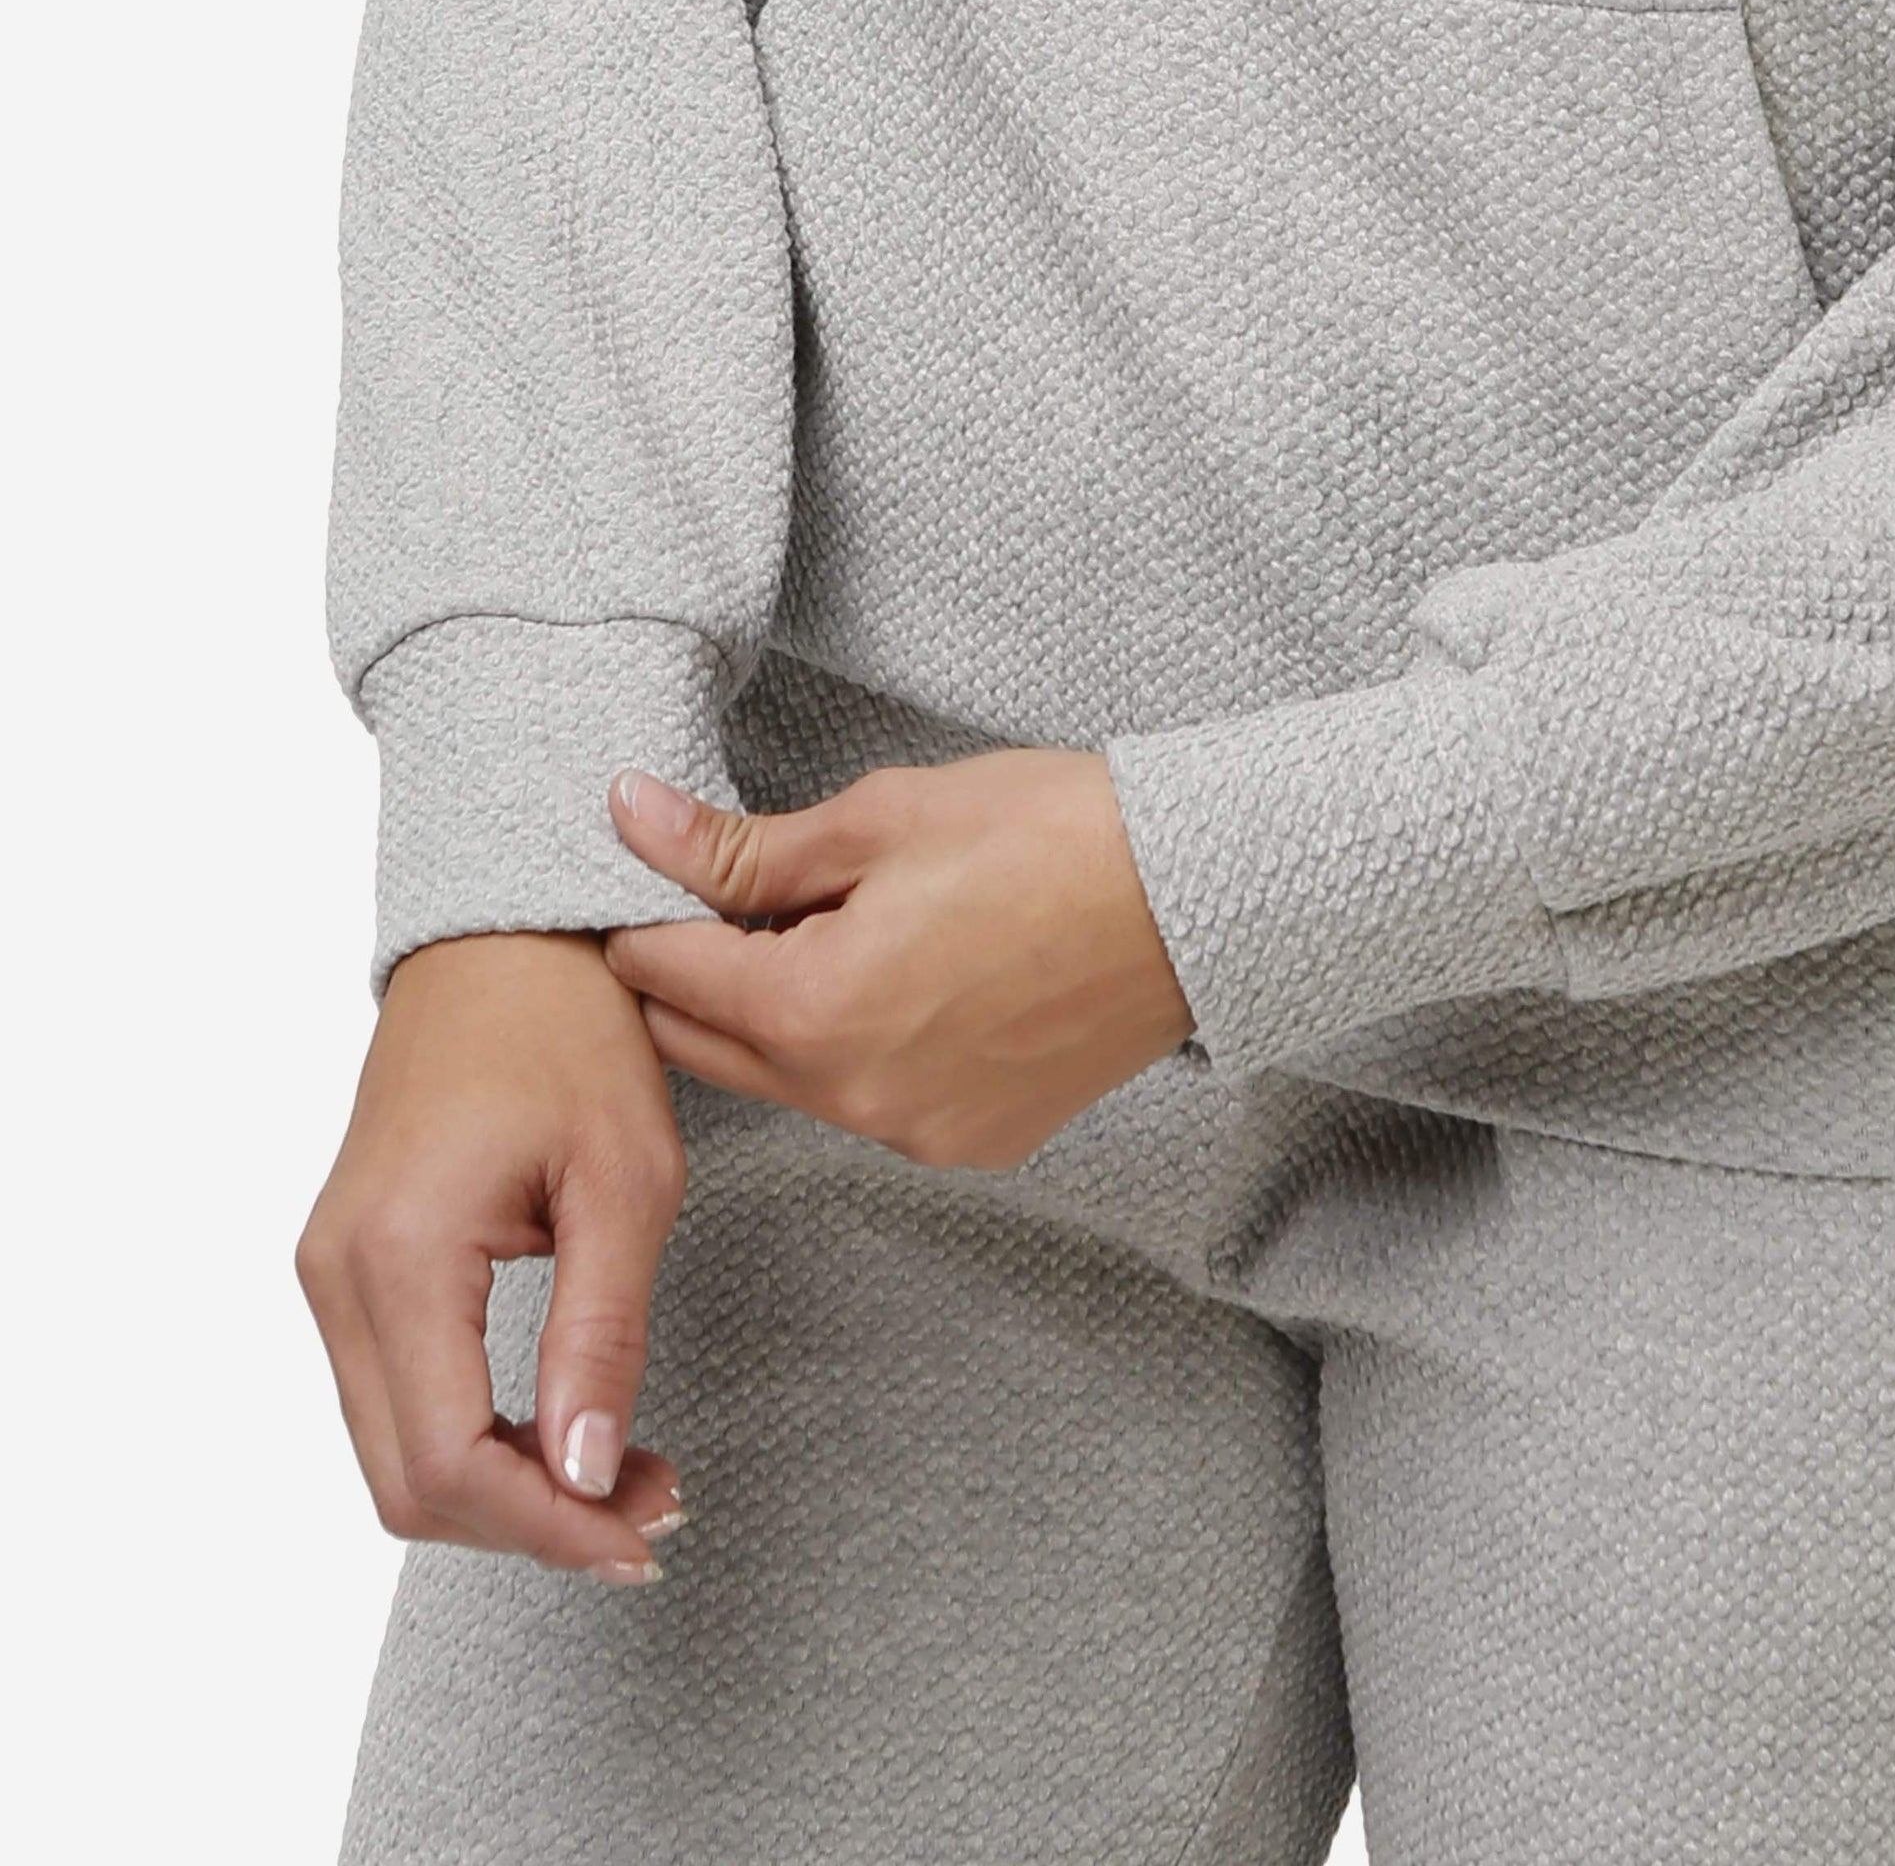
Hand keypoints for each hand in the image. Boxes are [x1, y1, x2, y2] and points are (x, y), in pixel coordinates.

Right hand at [296, 931, 691, 1583]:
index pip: (446, 1461)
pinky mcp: (354, 1263)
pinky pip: (397, 1395)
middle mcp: (339, 1273)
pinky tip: (563, 1426)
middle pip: (407, 1480)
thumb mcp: (624, 1179)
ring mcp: (333, 1270)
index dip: (547, 1525)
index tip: (642, 1535)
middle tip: (651, 1509)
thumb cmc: (572, 1033)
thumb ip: (601, 1334)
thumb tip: (590, 1478)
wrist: (505, 942)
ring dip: (508, 1488)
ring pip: (396, 1450)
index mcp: (400, 1252)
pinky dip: (478, 1437)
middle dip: (532, 1522)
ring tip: (627, 1474)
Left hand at [600, 749, 1195, 1170]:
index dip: (647, 916)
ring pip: (791, 1080)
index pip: (664, 976)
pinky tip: (915, 982)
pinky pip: (873, 1102)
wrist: (1197, 898)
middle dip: (698, 976)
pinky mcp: (975, 1142)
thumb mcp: (879, 819)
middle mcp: (854, 1098)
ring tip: (845, 930)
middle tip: (739, 898)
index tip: (661, 875)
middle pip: (708, 1046)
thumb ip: (740, 847)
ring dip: (782, 1016)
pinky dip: (862, 1051)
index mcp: (813, 1011)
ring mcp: (917, 1132)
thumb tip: (631, 820)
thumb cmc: (1050, 838)